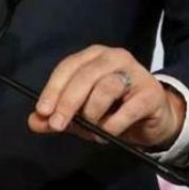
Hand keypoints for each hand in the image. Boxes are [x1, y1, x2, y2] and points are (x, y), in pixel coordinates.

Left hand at [28, 45, 184, 149]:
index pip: (68, 66)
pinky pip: (127, 109)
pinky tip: (108, 133)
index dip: (53, 89)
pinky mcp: (151, 93)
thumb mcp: (81, 114)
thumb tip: (34, 122)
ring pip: (106, 88)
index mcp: (93, 56)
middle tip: (58, 125)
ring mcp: (135, 72)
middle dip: (68, 102)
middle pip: (85, 75)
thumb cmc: (114, 110)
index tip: (42, 111)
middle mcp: (114, 57)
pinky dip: (113, 125)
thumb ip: (58, 116)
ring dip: (93, 114)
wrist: (154, 119)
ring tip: (93, 130)